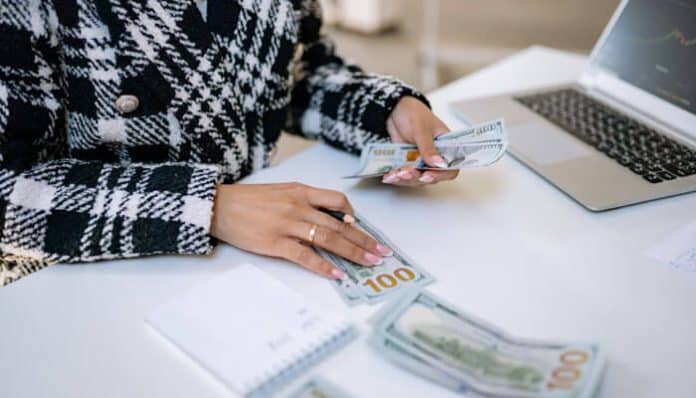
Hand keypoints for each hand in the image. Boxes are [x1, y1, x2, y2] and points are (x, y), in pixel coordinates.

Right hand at [210, 183, 392, 278]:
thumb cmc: (248, 200)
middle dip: (364, 240)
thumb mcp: (280, 191)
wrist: (218, 206)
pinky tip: (337, 275)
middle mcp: (299, 206)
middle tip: (382, 252)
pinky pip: (306, 257)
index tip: (363, 228)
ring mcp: (288, 225)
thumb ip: (304, 201)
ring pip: (329, 240)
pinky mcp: (276, 243)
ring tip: (370, 263)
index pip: (337, 200)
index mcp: (301, 191)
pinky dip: (324, 267)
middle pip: (339, 225)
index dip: (354, 216)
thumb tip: (328, 216)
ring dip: (353, 253)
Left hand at [383, 96, 458, 185]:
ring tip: (395, 174)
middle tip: (406, 172)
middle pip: (432, 177)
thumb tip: (439, 163)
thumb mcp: (421, 129)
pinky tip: (389, 176)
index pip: (451, 167)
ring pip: (417, 178)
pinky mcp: (408, 162)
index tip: (428, 175)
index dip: (441, 175)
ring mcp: (420, 160)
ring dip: (406, 179)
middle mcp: (435, 156)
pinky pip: (404, 175)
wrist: (394, 109)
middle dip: (418, 178)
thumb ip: (429, 148)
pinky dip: (396, 177)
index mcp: (445, 146)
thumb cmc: (413, 113)